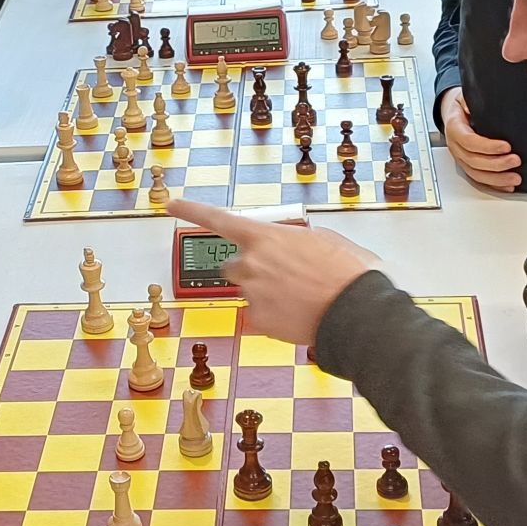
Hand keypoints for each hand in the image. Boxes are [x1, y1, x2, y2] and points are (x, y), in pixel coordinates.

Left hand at [167, 201, 379, 345]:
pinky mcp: (258, 321)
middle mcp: (251, 264)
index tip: (170, 204)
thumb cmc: (347, 274)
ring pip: (249, 292)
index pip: (217, 219)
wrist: (356, 312)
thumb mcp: (324, 240)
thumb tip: (290, 250)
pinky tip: (299, 314)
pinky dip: (276, 316)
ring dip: (265, 293)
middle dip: (251, 270)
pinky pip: (260, 316)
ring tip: (299, 297)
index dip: (190, 210)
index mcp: (264, 237)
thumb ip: (293, 241)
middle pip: (233, 266)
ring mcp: (251, 294)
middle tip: (282, 277)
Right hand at [439, 88, 521, 192]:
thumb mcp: (465, 96)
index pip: (469, 141)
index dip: (488, 146)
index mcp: (454, 127)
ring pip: (476, 173)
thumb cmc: (462, 104)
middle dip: (497, 164)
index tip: (506, 146)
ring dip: (497, 178)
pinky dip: (494, 184)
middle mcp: (455, 146)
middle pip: (474, 160)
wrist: (453, 112)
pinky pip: (479, 178)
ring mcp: (460, 158)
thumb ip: (473, 99)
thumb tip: (484, 101)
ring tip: (516, 177)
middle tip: (516, 160)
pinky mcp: (467, 165)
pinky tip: (507, 185)